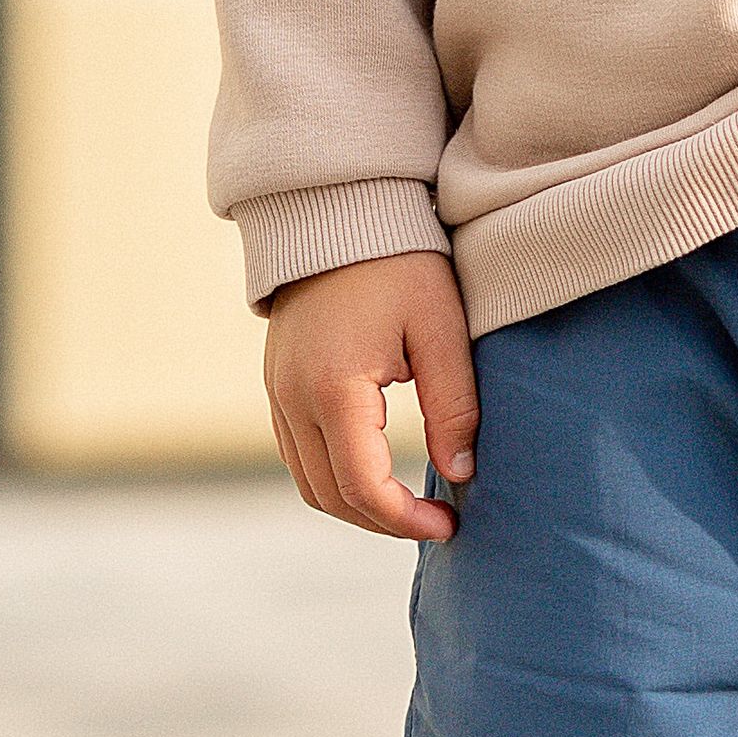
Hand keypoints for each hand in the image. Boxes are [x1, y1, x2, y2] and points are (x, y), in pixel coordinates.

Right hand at [264, 250, 478, 543]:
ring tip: (410, 506)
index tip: (448, 525)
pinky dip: (335, 478)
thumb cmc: (400, 263)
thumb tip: (460, 474)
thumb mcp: (441, 330)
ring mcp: (276, 392)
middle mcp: (291, 398)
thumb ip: (453, 406)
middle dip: (383, 522)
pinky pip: (298, 454)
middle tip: (436, 522)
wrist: (339, 212)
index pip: (363, 486)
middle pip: (329, 496)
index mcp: (334, 387)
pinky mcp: (277, 384)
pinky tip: (378, 473)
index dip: (405, 520)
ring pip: (308, 482)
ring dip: (356, 505)